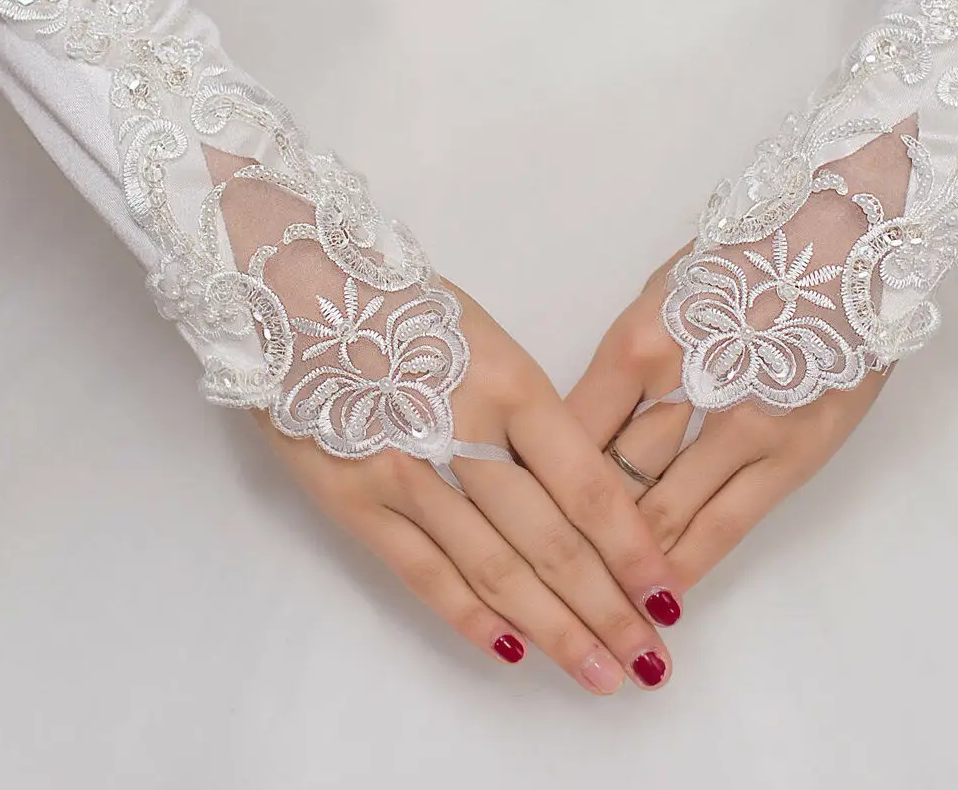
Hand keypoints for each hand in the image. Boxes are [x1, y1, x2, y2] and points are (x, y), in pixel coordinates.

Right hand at [260, 286, 680, 692]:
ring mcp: (406, 473)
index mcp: (510, 382)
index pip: (586, 485)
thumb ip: (528, 410)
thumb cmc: (398, 300)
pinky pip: (422, 572)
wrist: (290, 284)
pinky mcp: (353, 500)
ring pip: (494, 569)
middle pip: (550, 540)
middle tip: (650, 663)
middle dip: (607, 609)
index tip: (667, 593)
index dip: (631, 549)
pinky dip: (470, 617)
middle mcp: (465, 433)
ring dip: (553, 630)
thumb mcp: (485, 335)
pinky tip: (512, 652)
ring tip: (600, 675)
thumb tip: (579, 488)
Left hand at [566, 255, 887, 587]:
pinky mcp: (792, 454)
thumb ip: (624, 363)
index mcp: (639, 342)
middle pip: (606, 482)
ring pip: (660, 515)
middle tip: (540, 586)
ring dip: (623, 566)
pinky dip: (685, 565)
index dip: (536, 484)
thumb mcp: (663, 291)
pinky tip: (659, 597)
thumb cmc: (749, 251)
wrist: (849, 234)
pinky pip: (725, 527)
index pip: (569, 433)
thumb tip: (582, 428)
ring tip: (590, 610)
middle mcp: (682, 390)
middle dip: (570, 539)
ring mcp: (742, 427)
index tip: (516, 521)